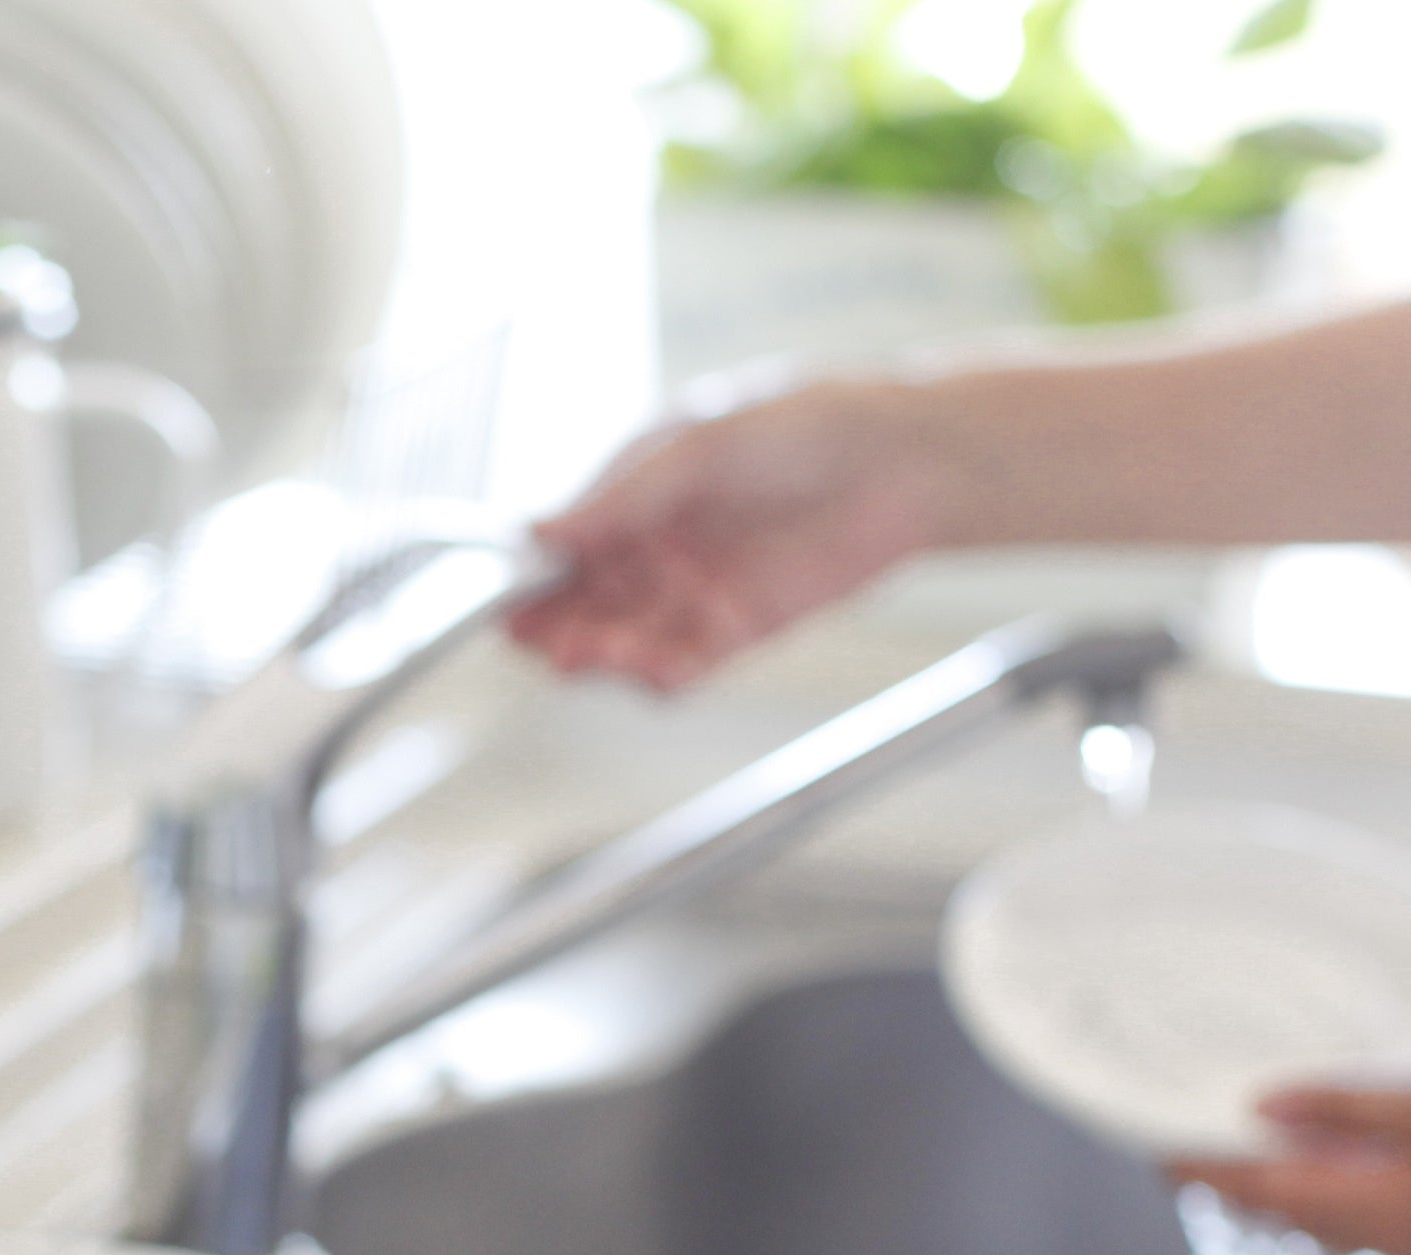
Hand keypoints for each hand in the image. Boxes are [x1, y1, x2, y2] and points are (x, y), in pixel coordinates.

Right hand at [508, 379, 954, 690]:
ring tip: (592, 654)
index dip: (529, 571)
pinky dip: (657, 676)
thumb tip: (540, 530)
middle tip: (544, 638)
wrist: (905, 459)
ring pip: (623, 637)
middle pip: (582, 600)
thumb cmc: (806, 422)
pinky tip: (648, 670)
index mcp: (634, 487)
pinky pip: (681, 665)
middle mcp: (656, 541)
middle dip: (556, 624)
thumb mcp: (698, 444)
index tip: (505, 595)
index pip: (563, 540)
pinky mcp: (737, 627)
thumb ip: (622, 495)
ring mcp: (693, 587)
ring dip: (600, 653)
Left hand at [1164, 1081, 1410, 1254]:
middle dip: (1252, 1178)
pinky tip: (1364, 1147)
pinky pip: (1396, 1220)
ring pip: (1349, 1221)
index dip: (1207, 1172)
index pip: (1266, 1199)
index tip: (1157, 1150)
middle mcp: (1408, 1254)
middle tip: (1206, 1132)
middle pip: (1301, 1216)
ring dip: (1307, 1182)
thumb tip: (1263, 1107)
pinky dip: (1364, 1186)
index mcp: (1388, 1219)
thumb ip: (1348, 1106)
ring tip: (1272, 1133)